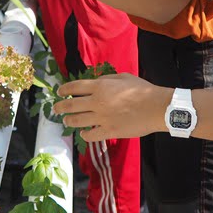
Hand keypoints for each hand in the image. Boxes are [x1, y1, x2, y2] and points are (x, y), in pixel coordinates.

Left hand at [53, 74, 171, 140]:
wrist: (156, 107)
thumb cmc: (142, 90)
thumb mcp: (123, 77)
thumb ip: (107, 79)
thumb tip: (97, 80)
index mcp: (100, 86)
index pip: (75, 87)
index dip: (64, 89)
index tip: (59, 92)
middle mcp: (97, 102)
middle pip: (71, 105)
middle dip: (60, 107)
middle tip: (56, 109)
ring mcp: (102, 118)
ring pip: (77, 121)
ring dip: (69, 121)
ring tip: (66, 121)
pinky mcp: (109, 131)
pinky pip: (91, 135)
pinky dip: (84, 135)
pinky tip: (83, 133)